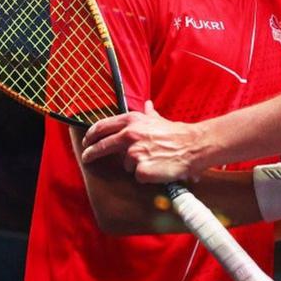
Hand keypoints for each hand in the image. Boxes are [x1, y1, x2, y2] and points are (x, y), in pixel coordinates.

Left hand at [81, 101, 207, 182]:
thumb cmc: (177, 134)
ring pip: (126, 164)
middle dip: (91, 153)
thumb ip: (149, 114)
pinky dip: (146, 174)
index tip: (87, 141)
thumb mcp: (159, 119)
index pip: (102, 127)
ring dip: (135, 164)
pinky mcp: (141, 170)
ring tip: (152, 160)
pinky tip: (156, 168)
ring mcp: (134, 153)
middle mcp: (130, 135)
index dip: (91, 135)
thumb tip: (148, 104)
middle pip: (102, 146)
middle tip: (86, 157)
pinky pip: (138, 176)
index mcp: (132, 121)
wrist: (193, 147)